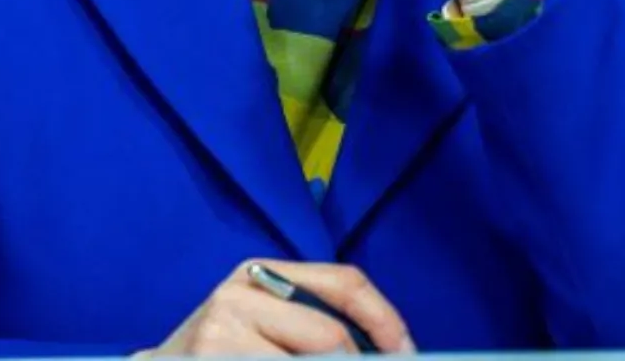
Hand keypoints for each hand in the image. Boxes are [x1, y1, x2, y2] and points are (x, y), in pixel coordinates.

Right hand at [139, 260, 414, 354]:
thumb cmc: (222, 352)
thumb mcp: (263, 321)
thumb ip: (312, 323)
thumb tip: (387, 350)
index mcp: (262, 273)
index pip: (344, 281)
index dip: (384, 318)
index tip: (406, 351)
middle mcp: (238, 294)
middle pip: (330, 337)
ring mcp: (219, 334)